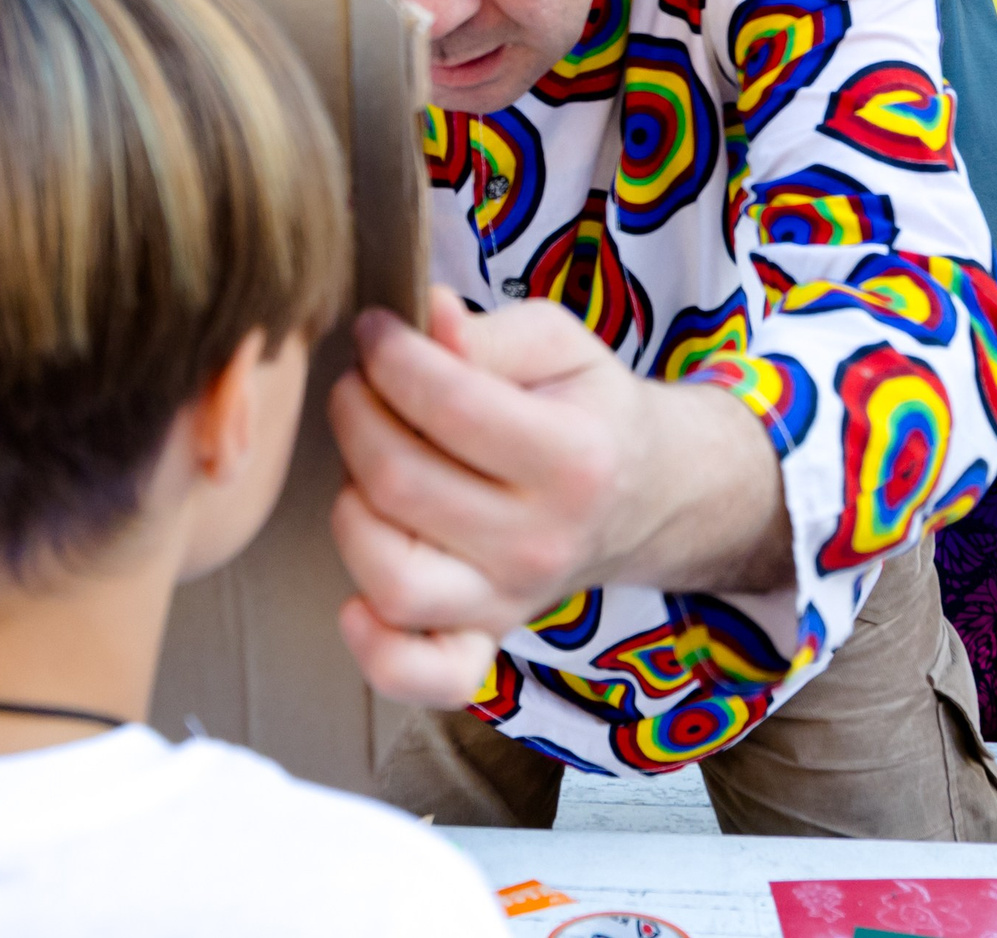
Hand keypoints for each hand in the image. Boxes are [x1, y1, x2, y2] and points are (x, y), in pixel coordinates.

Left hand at [327, 289, 678, 706]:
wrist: (644, 495)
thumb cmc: (589, 410)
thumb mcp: (561, 347)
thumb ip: (491, 333)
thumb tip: (427, 320)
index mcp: (574, 458)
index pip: (450, 404)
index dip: (391, 356)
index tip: (376, 331)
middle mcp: (542, 541)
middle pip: (400, 483)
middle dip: (357, 414)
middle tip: (361, 384)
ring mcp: (510, 600)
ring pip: (392, 579)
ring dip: (352, 507)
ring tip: (367, 465)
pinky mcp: (485, 639)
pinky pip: (422, 675)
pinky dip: (376, 650)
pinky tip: (356, 601)